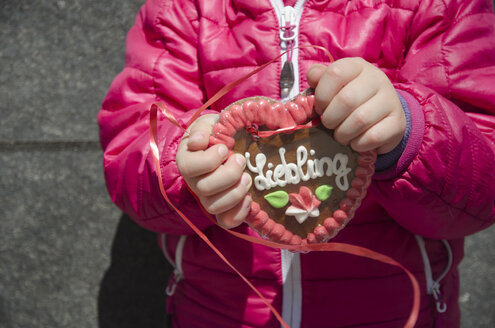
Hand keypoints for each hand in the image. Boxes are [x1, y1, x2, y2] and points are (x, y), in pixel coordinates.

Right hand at [176, 114, 251, 228]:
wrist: (226, 144)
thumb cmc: (216, 133)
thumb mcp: (209, 124)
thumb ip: (202, 129)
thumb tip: (198, 142)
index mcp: (187, 160)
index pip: (189, 167)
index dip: (210, 160)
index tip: (225, 148)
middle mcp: (193, 182)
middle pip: (204, 188)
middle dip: (229, 174)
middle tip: (241, 160)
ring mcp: (207, 197)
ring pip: (214, 207)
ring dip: (236, 192)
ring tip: (247, 178)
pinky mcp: (222, 209)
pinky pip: (226, 221)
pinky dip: (240, 213)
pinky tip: (249, 199)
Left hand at [306, 57, 405, 153]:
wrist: (382, 115)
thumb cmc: (350, 99)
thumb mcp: (334, 85)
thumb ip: (319, 78)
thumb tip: (313, 76)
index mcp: (357, 66)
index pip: (335, 73)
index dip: (321, 95)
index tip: (320, 107)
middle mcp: (377, 79)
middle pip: (346, 99)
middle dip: (330, 118)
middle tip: (329, 125)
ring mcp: (390, 100)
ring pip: (359, 120)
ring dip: (343, 134)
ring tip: (341, 135)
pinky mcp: (397, 123)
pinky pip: (372, 137)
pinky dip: (358, 144)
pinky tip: (356, 141)